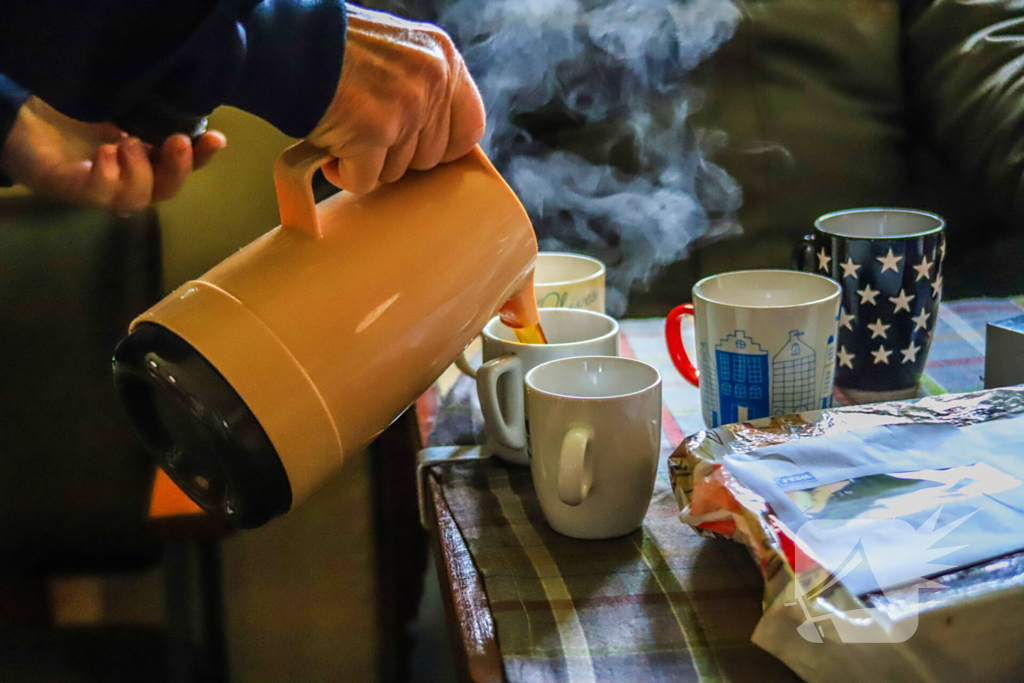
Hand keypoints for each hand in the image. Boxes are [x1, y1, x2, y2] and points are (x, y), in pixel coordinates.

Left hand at [0, 97, 226, 212]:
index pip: (183, 168)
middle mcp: (126, 182)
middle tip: (176, 141)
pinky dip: (108, 175)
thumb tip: (191, 108)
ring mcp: (100, 191)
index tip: (217, 138)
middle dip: (178, 169)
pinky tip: (106, 153)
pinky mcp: (72, 191)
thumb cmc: (73, 113)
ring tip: (126, 143)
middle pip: (165, 191)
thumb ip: (152, 114)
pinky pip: (100, 194)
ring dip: (140, 172)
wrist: (22, 116)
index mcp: (144, 163)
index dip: (203, 159)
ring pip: (136, 199)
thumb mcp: (122, 108)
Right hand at [306, 5, 485, 193]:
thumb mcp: (397, 48)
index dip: (442, 148)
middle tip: (365, 130)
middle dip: (395, 154)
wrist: (285, 42)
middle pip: (429, 157)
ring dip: (367, 162)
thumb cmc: (333, 49)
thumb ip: (423, 83)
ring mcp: (405, 109)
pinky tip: (331, 147)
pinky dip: (344, 173)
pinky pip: (366, 181)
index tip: (417, 149)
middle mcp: (432, 81)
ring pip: (396, 172)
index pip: (470, 128)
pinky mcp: (373, 134)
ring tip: (344, 129)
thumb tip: (433, 133)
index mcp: (443, 58)